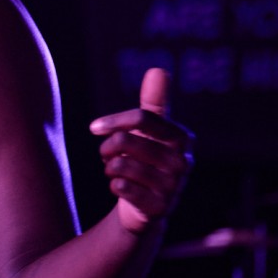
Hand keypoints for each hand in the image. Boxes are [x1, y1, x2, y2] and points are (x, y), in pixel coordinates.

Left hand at [89, 68, 194, 234]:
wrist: (148, 205)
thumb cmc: (148, 158)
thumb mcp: (152, 130)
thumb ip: (155, 101)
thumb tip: (159, 69)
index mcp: (182, 138)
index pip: (144, 118)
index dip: (114, 121)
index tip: (94, 128)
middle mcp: (183, 162)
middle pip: (126, 142)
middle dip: (108, 148)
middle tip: (108, 155)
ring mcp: (174, 187)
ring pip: (120, 165)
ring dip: (109, 167)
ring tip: (115, 171)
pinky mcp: (159, 208)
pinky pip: (121, 188)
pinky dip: (114, 186)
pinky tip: (122, 188)